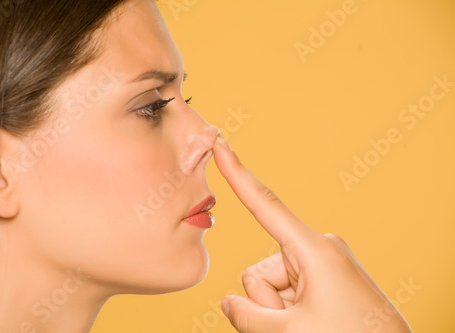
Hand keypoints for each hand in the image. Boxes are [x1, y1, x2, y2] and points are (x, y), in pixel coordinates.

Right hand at [212, 134, 411, 332]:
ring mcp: (320, 262)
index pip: (265, 205)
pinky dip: (288, 308)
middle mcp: (316, 248)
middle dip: (268, 301)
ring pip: (269, 283)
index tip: (222, 147)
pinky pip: (285, 288)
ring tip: (309, 324)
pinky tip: (312, 321)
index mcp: (313, 249)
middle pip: (259, 272)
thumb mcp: (292, 331)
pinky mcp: (323, 275)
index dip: (238, 175)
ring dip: (279, 308)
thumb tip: (228, 302)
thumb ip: (247, 316)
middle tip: (297, 325)